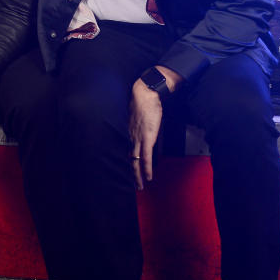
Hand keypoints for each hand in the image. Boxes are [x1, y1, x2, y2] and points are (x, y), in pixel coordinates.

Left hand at [129, 66, 180, 189]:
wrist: (145, 93)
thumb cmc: (146, 100)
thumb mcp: (142, 114)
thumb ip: (143, 122)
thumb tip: (148, 124)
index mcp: (131, 132)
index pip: (130, 150)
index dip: (132, 161)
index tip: (134, 169)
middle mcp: (132, 137)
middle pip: (131, 159)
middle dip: (133, 174)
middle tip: (136, 185)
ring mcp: (138, 138)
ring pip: (136, 162)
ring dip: (138, 176)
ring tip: (140, 187)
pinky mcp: (147, 138)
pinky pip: (146, 157)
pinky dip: (147, 168)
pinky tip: (148, 177)